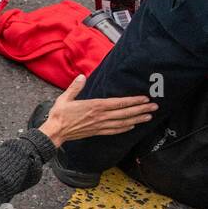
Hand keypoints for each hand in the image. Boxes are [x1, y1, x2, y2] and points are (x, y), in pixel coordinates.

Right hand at [38, 75, 157, 146]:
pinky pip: (114, 130)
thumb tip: (82, 76)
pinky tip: (132, 126)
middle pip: (125, 113)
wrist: (55, 132)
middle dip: (141, 109)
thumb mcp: (65, 98)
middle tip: (154, 107)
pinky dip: (125, 128)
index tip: (144, 98)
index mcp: (94, 106)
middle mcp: (100, 116)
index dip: (133, 101)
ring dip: (137, 119)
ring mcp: (100, 125)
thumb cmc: (59, 115)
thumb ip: (75, 87)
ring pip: (123, 122)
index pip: (118, 103)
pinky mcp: (97, 132)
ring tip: (149, 117)